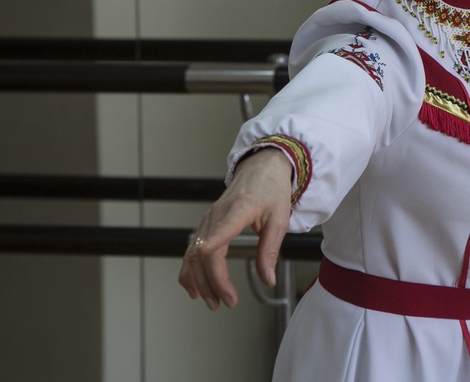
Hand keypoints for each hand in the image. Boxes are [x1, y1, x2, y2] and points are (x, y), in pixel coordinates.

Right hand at [178, 148, 294, 309]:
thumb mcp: (279, 219)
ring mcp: (209, 218)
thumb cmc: (271, 190)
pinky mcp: (207, 223)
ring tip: (212, 302)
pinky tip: (194, 288)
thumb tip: (267, 279)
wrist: (262, 167)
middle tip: (226, 302)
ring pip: (194, 254)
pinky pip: (192, 249)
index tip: (213, 273)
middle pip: (205, 253)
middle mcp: (218, 214)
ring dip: (200, 281)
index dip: (214, 255)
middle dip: (213, 282)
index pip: (220, 233)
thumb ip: (270, 250)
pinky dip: (190, 270)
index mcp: (239, 210)